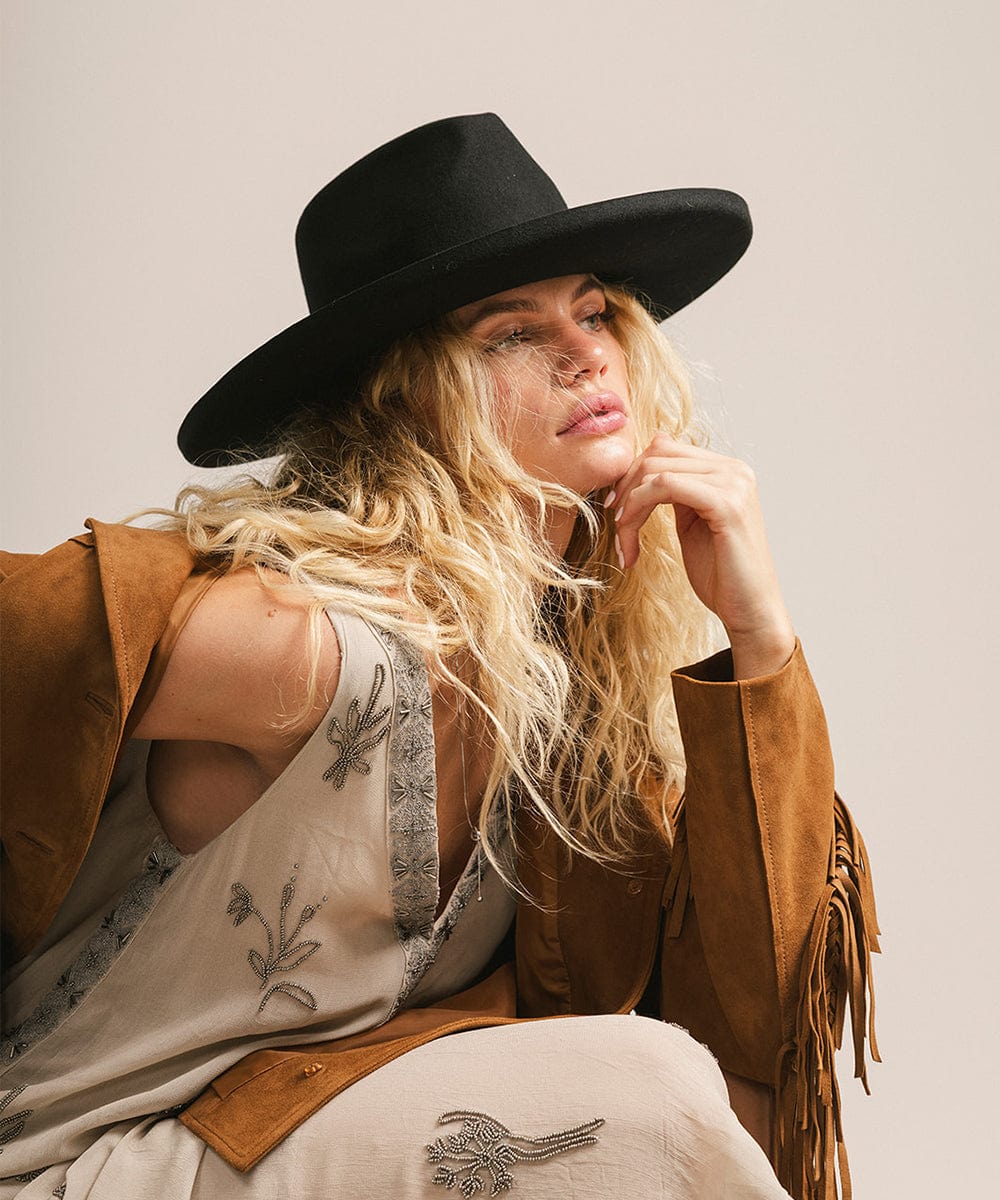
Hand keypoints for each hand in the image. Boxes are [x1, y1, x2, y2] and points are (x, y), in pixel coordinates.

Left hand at [605, 435, 795, 677]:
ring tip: (624, 541)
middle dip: (625, 490)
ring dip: (628, 506)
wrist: (750, 611)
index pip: (664, 448)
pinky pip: (665, 486)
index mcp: (727, 470)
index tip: (615, 508)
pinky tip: (631, 538)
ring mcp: (733, 483)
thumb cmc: (720, 573)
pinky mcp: (727, 503)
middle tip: (616, 528)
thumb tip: (650, 456)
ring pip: (655, 471)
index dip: (631, 475)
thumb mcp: (691, 521)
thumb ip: (675, 490)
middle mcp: (734, 469)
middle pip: (656, 454)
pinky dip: (638, 509)